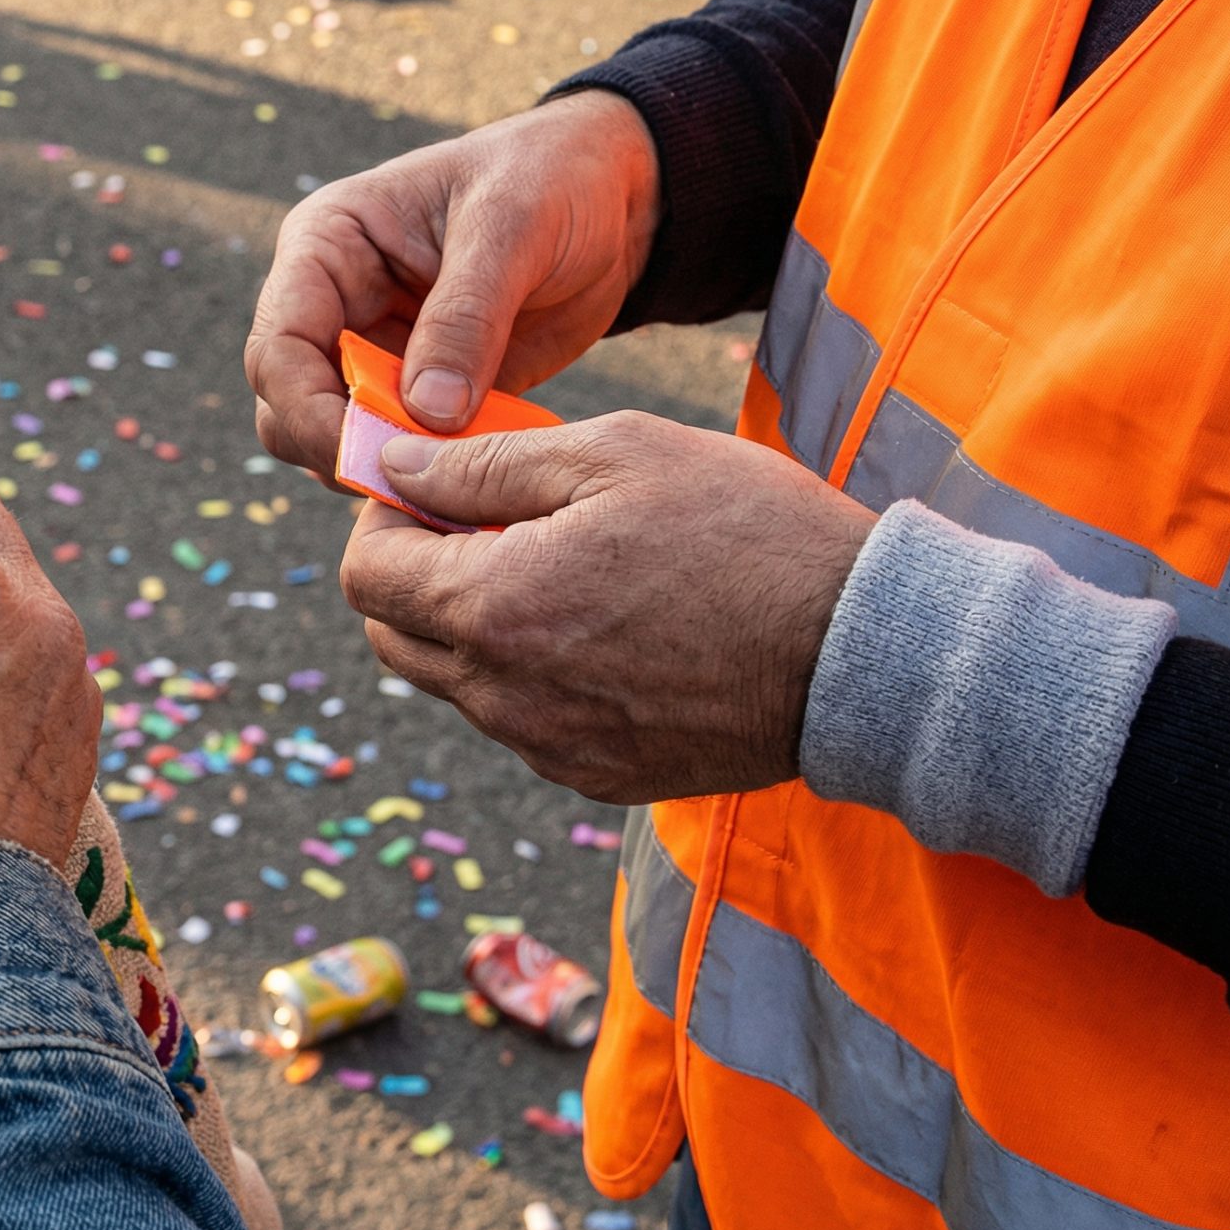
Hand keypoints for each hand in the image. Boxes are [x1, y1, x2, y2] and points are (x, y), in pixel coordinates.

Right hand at [245, 90, 659, 474]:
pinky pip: (399, 451)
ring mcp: (372, 353)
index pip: (279, 347)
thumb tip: (426, 415)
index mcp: (326, 247)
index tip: (371, 451)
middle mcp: (334, 305)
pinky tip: (480, 482)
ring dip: (385, 468)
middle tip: (420, 478)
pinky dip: (431, 476)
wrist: (610, 197)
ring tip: (459, 480)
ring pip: (333, 439)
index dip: (308, 410)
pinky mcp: (418, 393)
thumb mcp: (512, 225)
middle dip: (341, 448)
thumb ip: (466, 316)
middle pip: (288, 406)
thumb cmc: (551, 178)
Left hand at [338, 412, 875, 804]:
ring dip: (475, 625)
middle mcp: (504, 697)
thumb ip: (484, 465)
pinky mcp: (595, 775)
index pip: (365, 577)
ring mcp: (549, 746)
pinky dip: (530, 674)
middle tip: (487, 524)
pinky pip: (521, 723)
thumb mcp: (615, 454)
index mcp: (494, 609)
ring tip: (562, 570)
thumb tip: (393, 467)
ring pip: (456, 683)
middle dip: (414, 575)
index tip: (433, 489)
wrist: (863, 653)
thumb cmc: (746, 532)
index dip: (384, 520)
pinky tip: (605, 628)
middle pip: (393, 637)